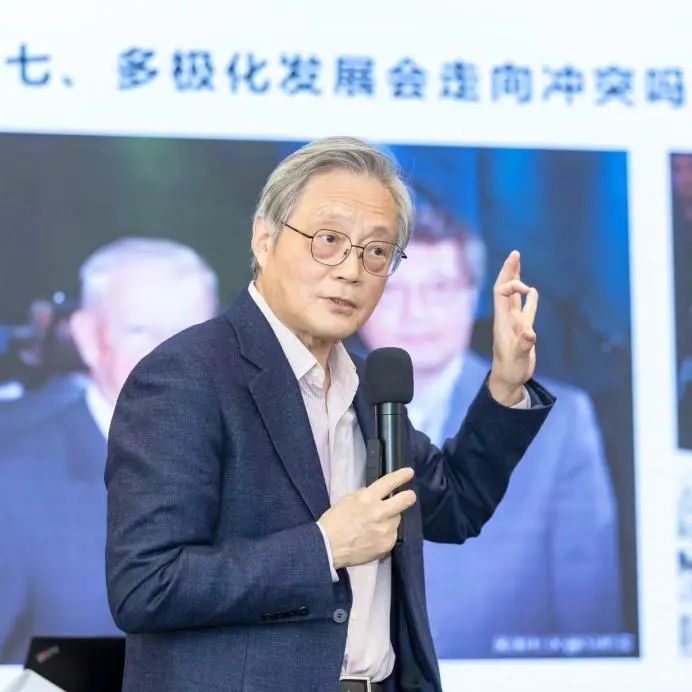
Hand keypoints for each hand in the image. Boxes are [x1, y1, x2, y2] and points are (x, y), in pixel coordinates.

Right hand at [318, 467, 415, 568]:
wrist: (328, 547)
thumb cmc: (335, 521)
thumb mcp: (348, 500)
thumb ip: (365, 495)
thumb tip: (378, 494)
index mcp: (368, 498)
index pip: (389, 482)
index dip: (401, 476)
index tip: (409, 472)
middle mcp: (380, 512)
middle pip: (405, 500)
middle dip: (409, 496)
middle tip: (408, 496)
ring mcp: (385, 530)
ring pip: (397, 519)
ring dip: (391, 519)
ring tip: (377, 525)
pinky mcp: (387, 544)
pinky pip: (392, 535)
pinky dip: (386, 534)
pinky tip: (374, 537)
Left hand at [489, 250, 537, 405]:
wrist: (509, 380)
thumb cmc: (511, 370)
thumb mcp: (518, 358)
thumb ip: (524, 345)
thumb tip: (530, 333)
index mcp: (503, 320)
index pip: (502, 293)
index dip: (513, 285)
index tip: (528, 289)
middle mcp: (506, 318)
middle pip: (504, 288)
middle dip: (509, 270)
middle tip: (515, 252)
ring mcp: (514, 323)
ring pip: (514, 296)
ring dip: (516, 279)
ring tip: (517, 262)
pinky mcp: (522, 330)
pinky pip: (525, 310)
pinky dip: (529, 299)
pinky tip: (532, 291)